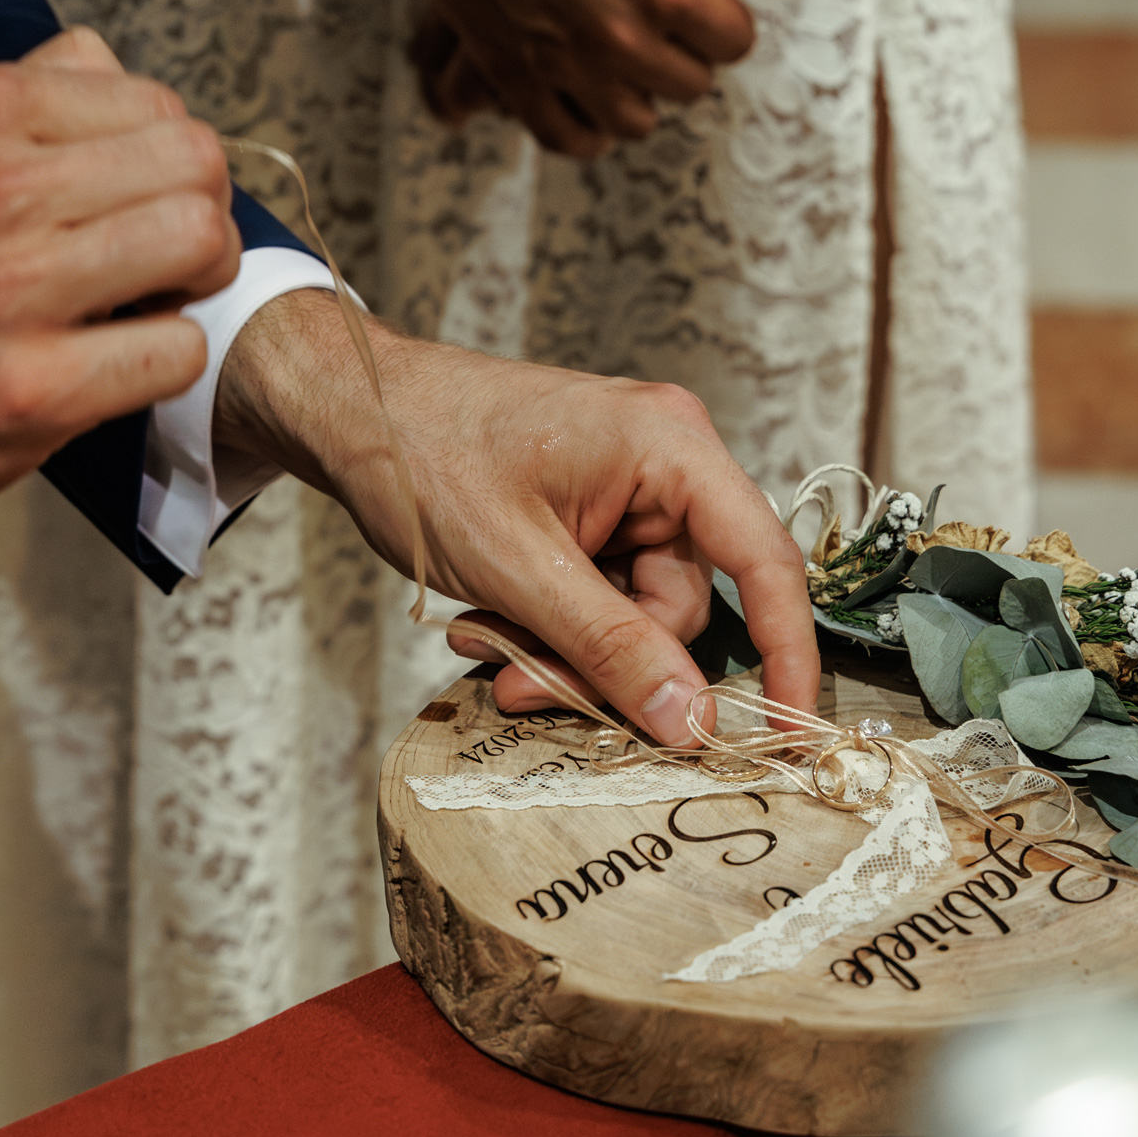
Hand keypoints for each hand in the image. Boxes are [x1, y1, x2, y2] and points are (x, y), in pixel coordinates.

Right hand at [0, 28, 238, 534]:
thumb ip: (35, 109)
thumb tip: (125, 86)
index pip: (161, 108)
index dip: (176, 170)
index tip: (143, 213)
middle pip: (196, 166)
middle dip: (204, 220)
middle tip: (169, 265)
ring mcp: (11, 288)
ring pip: (199, 242)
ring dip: (198, 286)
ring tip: (150, 309)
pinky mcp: (33, 387)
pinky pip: (178, 350)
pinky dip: (168, 363)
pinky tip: (119, 366)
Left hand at [215, 290, 817, 744]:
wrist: (349, 407)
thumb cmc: (424, 453)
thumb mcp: (520, 568)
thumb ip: (611, 648)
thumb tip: (694, 721)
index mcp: (671, 447)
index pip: (764, 561)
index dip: (787, 652)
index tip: (789, 729)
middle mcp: (664, 462)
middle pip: (681, 605)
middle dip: (605, 661)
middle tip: (522, 685)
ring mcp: (625, 488)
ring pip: (632, 613)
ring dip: (563, 648)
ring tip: (485, 638)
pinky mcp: (590, 512)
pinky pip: (597, 597)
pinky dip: (549, 624)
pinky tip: (491, 619)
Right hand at [413, 0, 799, 158]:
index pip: (733, 44)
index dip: (722, 21)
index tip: (703, 5)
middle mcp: (618, 38)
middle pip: (690, 86)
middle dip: (683, 55)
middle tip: (661, 24)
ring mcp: (562, 64)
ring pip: (635, 124)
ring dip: (640, 96)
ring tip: (630, 64)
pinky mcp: (513, 74)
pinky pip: (565, 138)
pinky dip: (588, 134)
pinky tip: (596, 114)